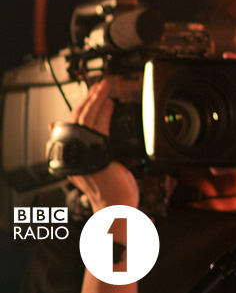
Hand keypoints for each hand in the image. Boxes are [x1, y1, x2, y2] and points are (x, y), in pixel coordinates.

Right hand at [66, 80, 138, 210]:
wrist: (117, 208)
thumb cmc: (108, 190)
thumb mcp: (92, 166)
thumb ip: (82, 148)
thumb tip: (61, 128)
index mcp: (73, 157)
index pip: (72, 125)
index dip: (80, 107)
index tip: (90, 94)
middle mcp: (76, 155)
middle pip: (76, 119)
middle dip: (87, 99)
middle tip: (99, 85)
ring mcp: (86, 154)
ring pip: (85, 120)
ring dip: (95, 101)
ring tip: (104, 88)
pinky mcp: (100, 154)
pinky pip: (99, 128)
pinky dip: (104, 113)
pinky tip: (110, 104)